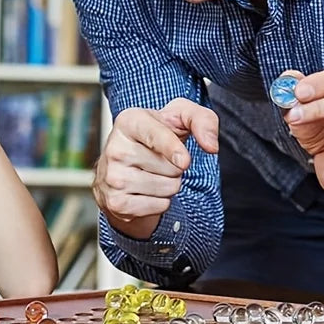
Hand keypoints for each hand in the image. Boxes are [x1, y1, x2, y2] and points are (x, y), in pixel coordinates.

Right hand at [93, 98, 218, 237]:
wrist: (127, 164)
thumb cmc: (158, 135)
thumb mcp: (180, 117)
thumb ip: (203, 120)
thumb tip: (211, 145)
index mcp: (129, 121)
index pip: (155, 135)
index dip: (173, 149)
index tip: (184, 161)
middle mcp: (115, 148)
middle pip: (170, 167)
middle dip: (175, 166)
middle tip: (160, 159)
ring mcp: (112, 177)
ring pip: (166, 187)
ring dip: (170, 183)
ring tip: (153, 173)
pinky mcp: (116, 202)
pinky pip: (159, 206)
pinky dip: (161, 201)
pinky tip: (147, 189)